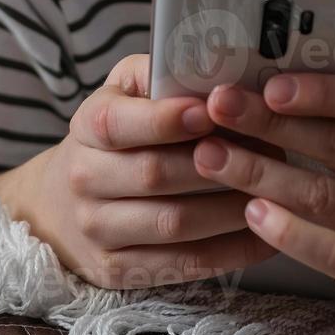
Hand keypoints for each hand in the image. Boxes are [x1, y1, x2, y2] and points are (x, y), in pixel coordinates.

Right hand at [0, 53, 278, 288]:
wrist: (58, 204)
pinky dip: (230, 251)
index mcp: (88, 126)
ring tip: (276, 190)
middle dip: (218, 164)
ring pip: (174, 223)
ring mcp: (98, 230)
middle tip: (269, 151)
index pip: (121, 123)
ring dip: (232, 208)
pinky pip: (182, 265)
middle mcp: (85, 179)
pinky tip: (264, 232)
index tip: (213, 109)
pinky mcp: (117, 271)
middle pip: (155, 175)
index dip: (167, 119)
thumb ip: (163, 74)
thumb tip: (218, 63)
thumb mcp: (126, 91)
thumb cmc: (116, 135)